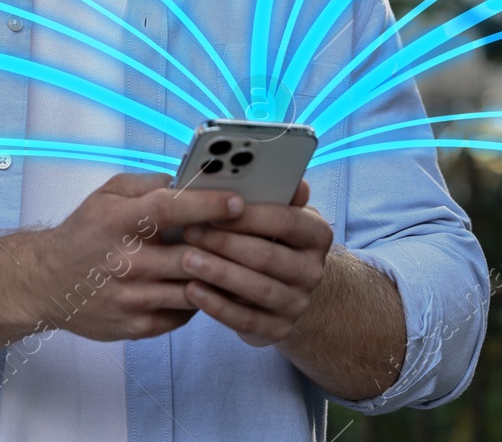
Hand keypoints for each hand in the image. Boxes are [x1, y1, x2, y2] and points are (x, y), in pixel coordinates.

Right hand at [26, 172, 245, 342]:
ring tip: (238, 264)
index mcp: (119, 222)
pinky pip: (184, 314)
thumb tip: (187, 182)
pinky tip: (207, 286)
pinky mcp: (138, 325)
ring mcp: (133, 298)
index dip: (207, 204)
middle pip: (192, 256)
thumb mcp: (106, 196)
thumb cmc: (84, 234)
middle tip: (250, 236)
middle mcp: (126, 262)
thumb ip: (147, 184)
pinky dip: (200, 299)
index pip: (170, 210)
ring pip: (195, 289)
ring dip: (218, 276)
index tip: (237, 201)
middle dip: (226, 246)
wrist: (47, 283)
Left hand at [177, 178, 333, 346]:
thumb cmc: (271, 238)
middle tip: (189, 231)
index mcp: (316, 234)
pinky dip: (216, 306)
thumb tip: (275, 173)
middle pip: (267, 256)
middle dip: (225, 243)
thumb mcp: (279, 212)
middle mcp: (312, 271)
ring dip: (218, 273)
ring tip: (185, 259)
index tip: (213, 207)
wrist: (287, 289)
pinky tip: (192, 290)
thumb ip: (274, 192)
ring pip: (256, 289)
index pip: (286, 220)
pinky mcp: (278, 329)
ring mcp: (297, 303)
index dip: (248, 215)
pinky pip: (246, 320)